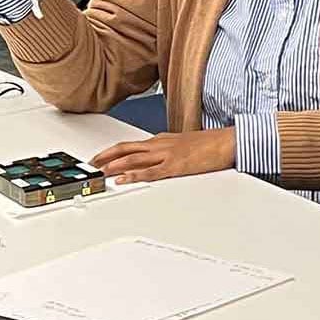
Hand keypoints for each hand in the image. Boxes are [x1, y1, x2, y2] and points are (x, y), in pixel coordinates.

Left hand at [91, 129, 235, 183]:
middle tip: (91, 164)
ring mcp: (167, 154)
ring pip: (134, 158)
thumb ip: (167, 149)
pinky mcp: (176, 165)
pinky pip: (151, 171)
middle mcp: (160, 144)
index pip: (130, 144)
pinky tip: (124, 179)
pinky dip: (135, 175)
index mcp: (162, 139)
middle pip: (126, 148)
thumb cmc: (210, 143)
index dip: (111, 151)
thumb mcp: (183, 143)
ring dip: (115, 165)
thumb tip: (156, 158)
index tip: (99, 158)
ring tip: (100, 172)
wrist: (227, 141)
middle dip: (106, 156)